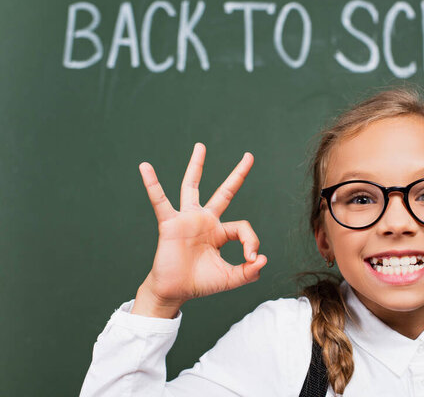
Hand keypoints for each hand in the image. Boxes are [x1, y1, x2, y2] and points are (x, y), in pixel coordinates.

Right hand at [132, 143, 266, 317]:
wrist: (174, 292)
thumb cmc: (200, 283)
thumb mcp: (230, 278)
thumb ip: (249, 272)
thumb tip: (263, 260)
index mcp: (220, 232)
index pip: (243, 227)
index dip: (251, 242)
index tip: (251, 259)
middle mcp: (205, 221)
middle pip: (224, 192)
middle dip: (238, 174)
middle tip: (249, 155)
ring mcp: (187, 219)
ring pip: (192, 187)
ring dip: (197, 166)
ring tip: (201, 147)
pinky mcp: (170, 223)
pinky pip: (160, 200)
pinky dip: (152, 184)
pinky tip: (145, 167)